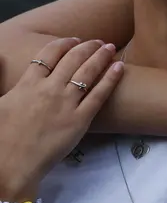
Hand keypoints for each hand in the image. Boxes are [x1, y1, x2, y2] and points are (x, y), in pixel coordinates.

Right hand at [0, 39, 123, 191]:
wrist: (11, 162)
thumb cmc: (0, 136)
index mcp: (26, 84)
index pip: (48, 55)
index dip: (63, 44)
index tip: (73, 39)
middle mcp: (49, 89)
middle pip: (72, 59)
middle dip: (87, 46)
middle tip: (98, 41)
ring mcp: (66, 104)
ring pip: (88, 72)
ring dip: (101, 56)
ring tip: (110, 47)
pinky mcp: (80, 120)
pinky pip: (99, 95)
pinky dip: (111, 79)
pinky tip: (119, 68)